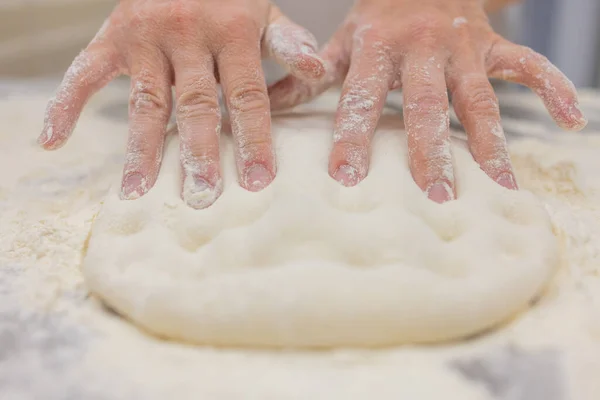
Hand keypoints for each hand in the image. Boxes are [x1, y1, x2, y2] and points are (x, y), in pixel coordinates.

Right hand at [39, 0, 324, 208]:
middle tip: (202, 196)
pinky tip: (53, 140)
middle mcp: (187, 34)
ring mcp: (145, 37)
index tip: (258, 181)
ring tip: (139, 191)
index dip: (254, 138)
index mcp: (232, 31)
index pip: (247, 96)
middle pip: (196, 104)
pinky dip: (65, 104)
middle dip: (199, 153)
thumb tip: (318, 71)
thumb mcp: (263, 9)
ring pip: (145, 101)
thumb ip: (288, 42)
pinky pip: (83, 72)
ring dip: (141, 148)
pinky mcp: (113, 36)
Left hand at [268, 0, 586, 201]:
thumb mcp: (342, 39)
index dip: (353, 137)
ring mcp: (463, 46)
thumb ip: (311, 73)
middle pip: (427, 106)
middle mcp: (422, 48)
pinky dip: (552, 88)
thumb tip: (271, 106)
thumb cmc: (377, 17)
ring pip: (479, 98)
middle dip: (431, 153)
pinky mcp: (493, 45)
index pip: (361, 98)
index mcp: (377, 46)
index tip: (346, 180)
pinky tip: (571, 122)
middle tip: (435, 199)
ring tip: (499, 187)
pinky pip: (528, 65)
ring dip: (490, 142)